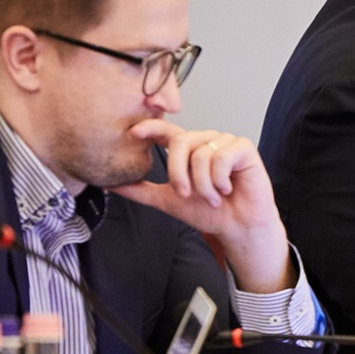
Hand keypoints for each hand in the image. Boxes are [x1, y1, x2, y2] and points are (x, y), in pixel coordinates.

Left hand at [113, 121, 293, 293]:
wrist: (236, 227)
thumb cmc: (208, 212)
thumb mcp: (167, 200)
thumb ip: (140, 189)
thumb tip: (110, 184)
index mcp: (188, 149)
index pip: (166, 131)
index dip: (150, 127)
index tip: (134, 133)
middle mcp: (205, 141)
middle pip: (180, 142)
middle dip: (178, 172)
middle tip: (186, 193)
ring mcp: (225, 142)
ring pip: (201, 153)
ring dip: (203, 184)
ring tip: (212, 197)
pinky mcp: (244, 148)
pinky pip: (222, 156)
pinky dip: (220, 179)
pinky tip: (228, 188)